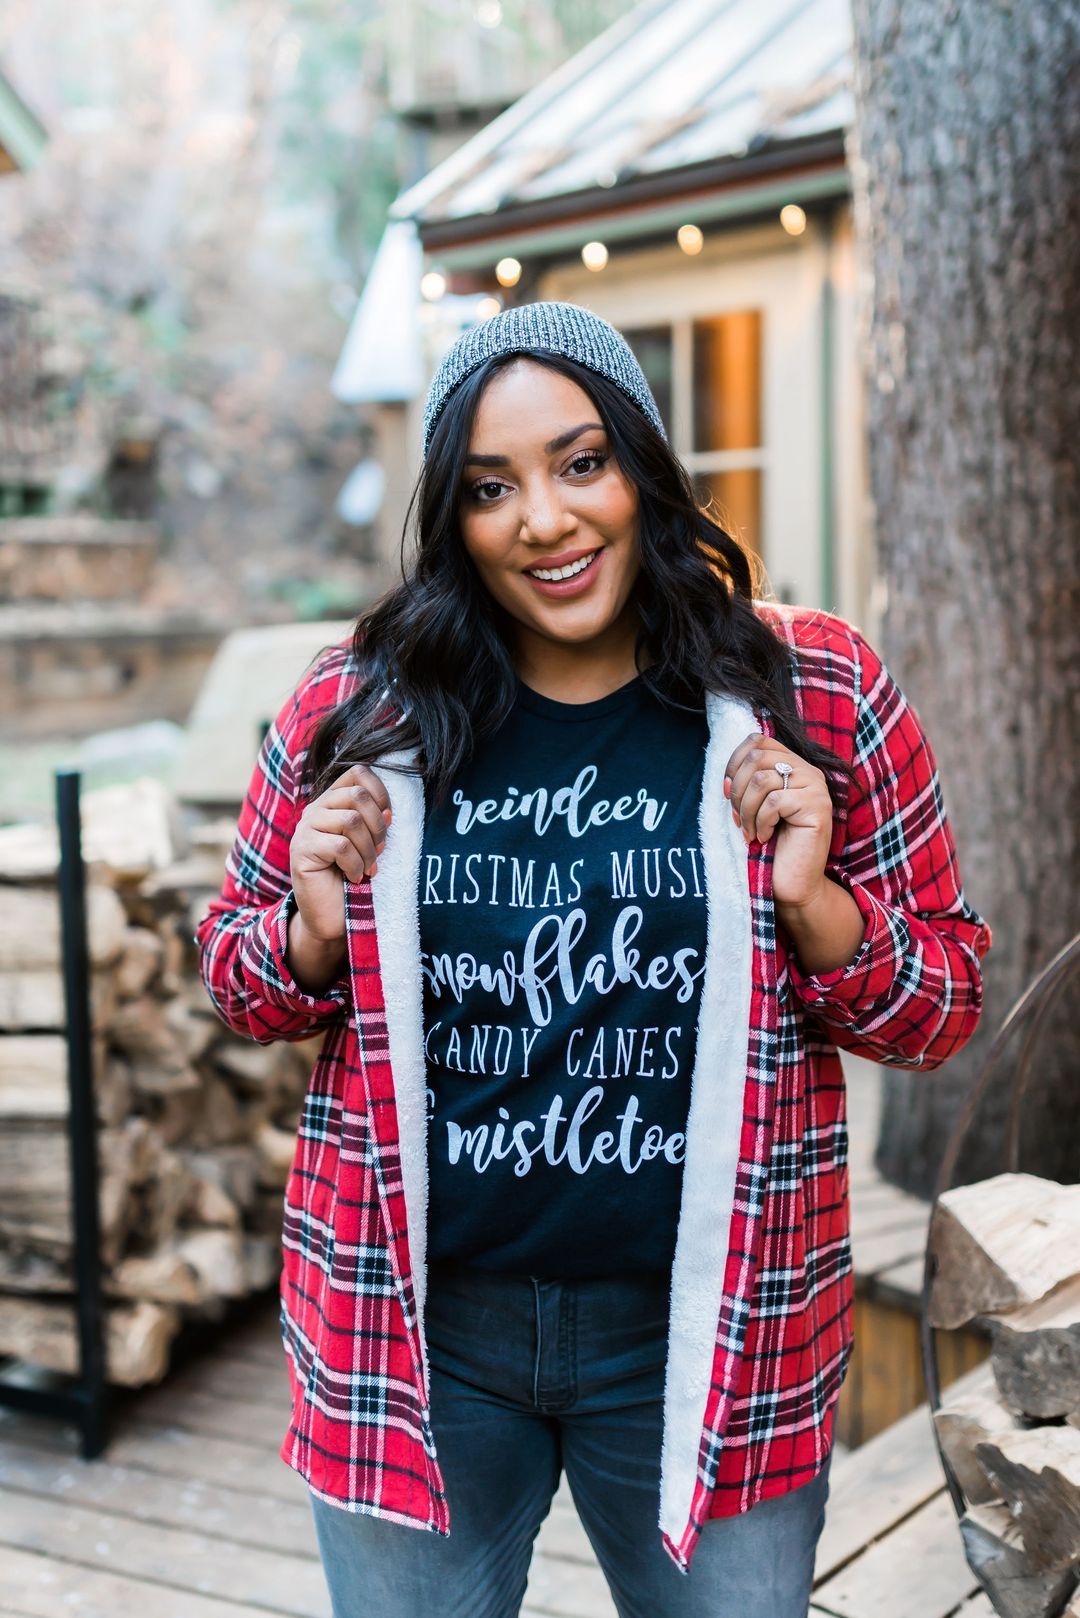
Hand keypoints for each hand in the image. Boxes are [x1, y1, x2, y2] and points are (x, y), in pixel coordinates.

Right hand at [289, 763, 392, 944]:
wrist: (332, 915)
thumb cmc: (353, 876)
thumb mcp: (369, 844)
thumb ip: (375, 822)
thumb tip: (389, 811)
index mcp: (333, 801)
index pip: (358, 772)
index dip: (381, 791)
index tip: (389, 819)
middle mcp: (316, 809)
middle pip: (358, 795)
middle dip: (378, 826)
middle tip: (379, 850)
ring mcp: (305, 828)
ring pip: (351, 821)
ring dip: (368, 849)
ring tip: (367, 867)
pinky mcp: (301, 850)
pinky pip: (340, 846)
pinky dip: (356, 864)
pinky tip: (354, 877)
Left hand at [724, 732, 832, 908]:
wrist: (793, 883)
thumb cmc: (772, 846)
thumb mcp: (755, 807)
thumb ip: (748, 783)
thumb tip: (727, 778)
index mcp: (794, 765)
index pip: (757, 740)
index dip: (734, 762)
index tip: (727, 792)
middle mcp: (809, 771)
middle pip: (757, 757)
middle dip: (737, 790)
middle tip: (738, 818)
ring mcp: (817, 788)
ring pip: (762, 780)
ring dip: (746, 809)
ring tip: (750, 830)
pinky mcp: (818, 807)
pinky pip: (774, 802)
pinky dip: (761, 822)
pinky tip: (764, 837)